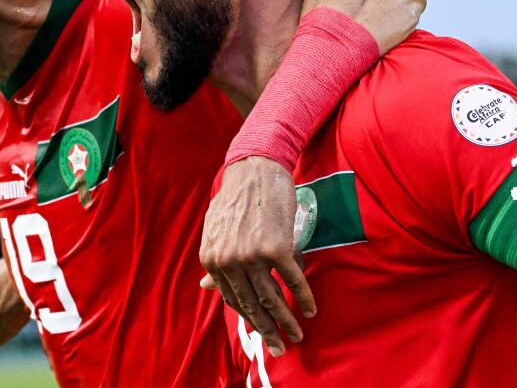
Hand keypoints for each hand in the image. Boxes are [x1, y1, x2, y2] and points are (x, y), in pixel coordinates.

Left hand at [199, 157, 315, 356]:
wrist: (255, 169)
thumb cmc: (236, 197)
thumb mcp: (215, 229)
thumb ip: (214, 260)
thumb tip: (205, 288)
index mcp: (211, 258)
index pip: (232, 298)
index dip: (249, 318)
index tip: (262, 331)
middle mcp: (228, 260)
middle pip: (251, 304)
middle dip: (267, 330)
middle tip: (281, 347)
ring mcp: (252, 255)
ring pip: (272, 298)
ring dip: (287, 321)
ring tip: (298, 334)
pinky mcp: (277, 247)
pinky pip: (292, 280)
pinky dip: (303, 297)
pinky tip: (310, 308)